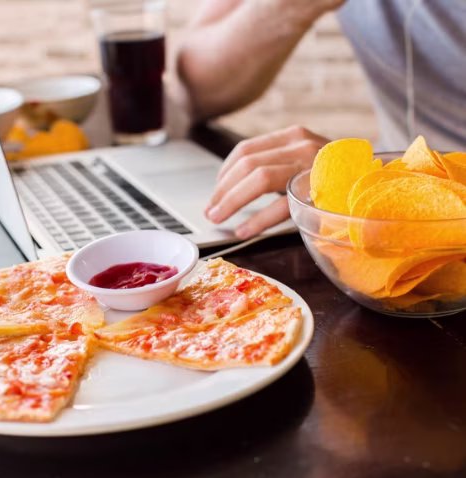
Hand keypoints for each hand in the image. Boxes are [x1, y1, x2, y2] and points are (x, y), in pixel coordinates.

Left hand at [205, 125, 328, 237]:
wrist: (378, 186)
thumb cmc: (337, 180)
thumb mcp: (303, 163)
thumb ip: (275, 166)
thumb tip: (233, 188)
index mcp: (293, 136)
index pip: (246, 150)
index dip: (224, 173)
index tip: (214, 193)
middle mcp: (300, 144)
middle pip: (246, 163)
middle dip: (222, 190)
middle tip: (210, 210)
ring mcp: (310, 165)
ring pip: (257, 178)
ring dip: (231, 202)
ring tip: (218, 218)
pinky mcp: (319, 189)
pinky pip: (279, 205)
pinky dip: (256, 219)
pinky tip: (243, 230)